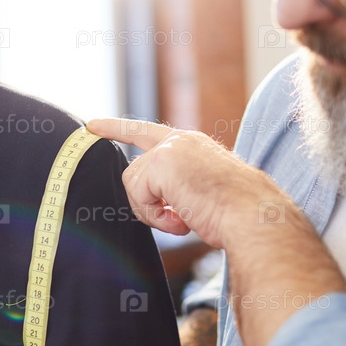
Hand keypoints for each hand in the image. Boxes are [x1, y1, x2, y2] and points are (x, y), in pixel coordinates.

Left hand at [86, 118, 285, 248]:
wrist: (254, 216)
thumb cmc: (236, 213)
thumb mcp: (203, 193)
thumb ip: (177, 188)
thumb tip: (160, 205)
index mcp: (193, 145)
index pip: (147, 132)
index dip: (117, 128)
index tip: (92, 125)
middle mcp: (180, 141)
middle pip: (135, 172)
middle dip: (143, 202)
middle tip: (174, 215)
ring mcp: (170, 149)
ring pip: (134, 186)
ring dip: (154, 212)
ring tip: (185, 219)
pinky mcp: (162, 164)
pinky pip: (138, 196)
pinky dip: (156, 216)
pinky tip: (183, 220)